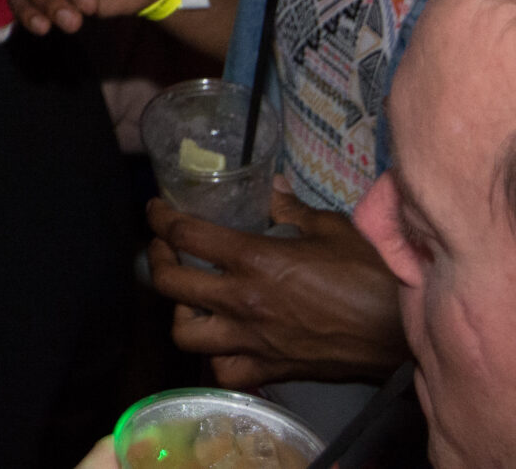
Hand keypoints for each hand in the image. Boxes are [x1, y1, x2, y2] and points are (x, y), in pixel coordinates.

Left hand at [149, 186, 410, 385]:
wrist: (402, 332)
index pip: (184, 234)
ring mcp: (253, 340)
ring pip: (184, 333)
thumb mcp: (332, 228)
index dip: (160, 218)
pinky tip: (224, 339)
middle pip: (168, 282)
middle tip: (167, 248)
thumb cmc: (371, 274)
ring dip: (180, 312)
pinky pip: (223, 370)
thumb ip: (290, 208)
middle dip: (158, 259)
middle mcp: (242, 301)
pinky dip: (215, 357)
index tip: (156, 210)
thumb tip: (270, 187)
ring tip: (192, 297)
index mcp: (254, 260)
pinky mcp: (271, 368)